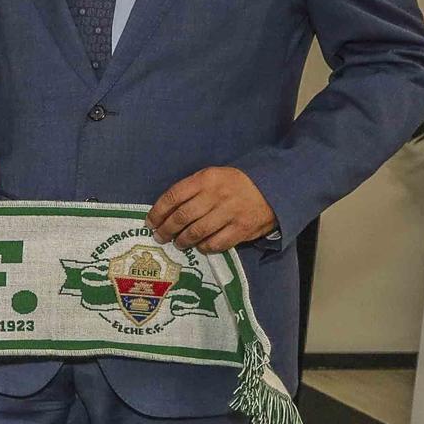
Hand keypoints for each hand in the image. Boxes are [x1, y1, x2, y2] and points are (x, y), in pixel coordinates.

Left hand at [147, 167, 278, 253]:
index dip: (158, 211)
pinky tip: (199, 246)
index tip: (150, 222)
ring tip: (178, 243)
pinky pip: (216, 243)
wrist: (274, 187)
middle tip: (160, 236)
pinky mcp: (242, 228)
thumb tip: (166, 210)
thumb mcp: (213, 176)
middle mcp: (216, 195)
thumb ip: (192, 190)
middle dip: (166, 229)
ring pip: (196, 232)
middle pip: (182, 216)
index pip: (174, 196)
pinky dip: (204, 247)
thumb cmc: (236, 183)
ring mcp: (230, 212)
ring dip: (182, 240)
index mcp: (206, 179)